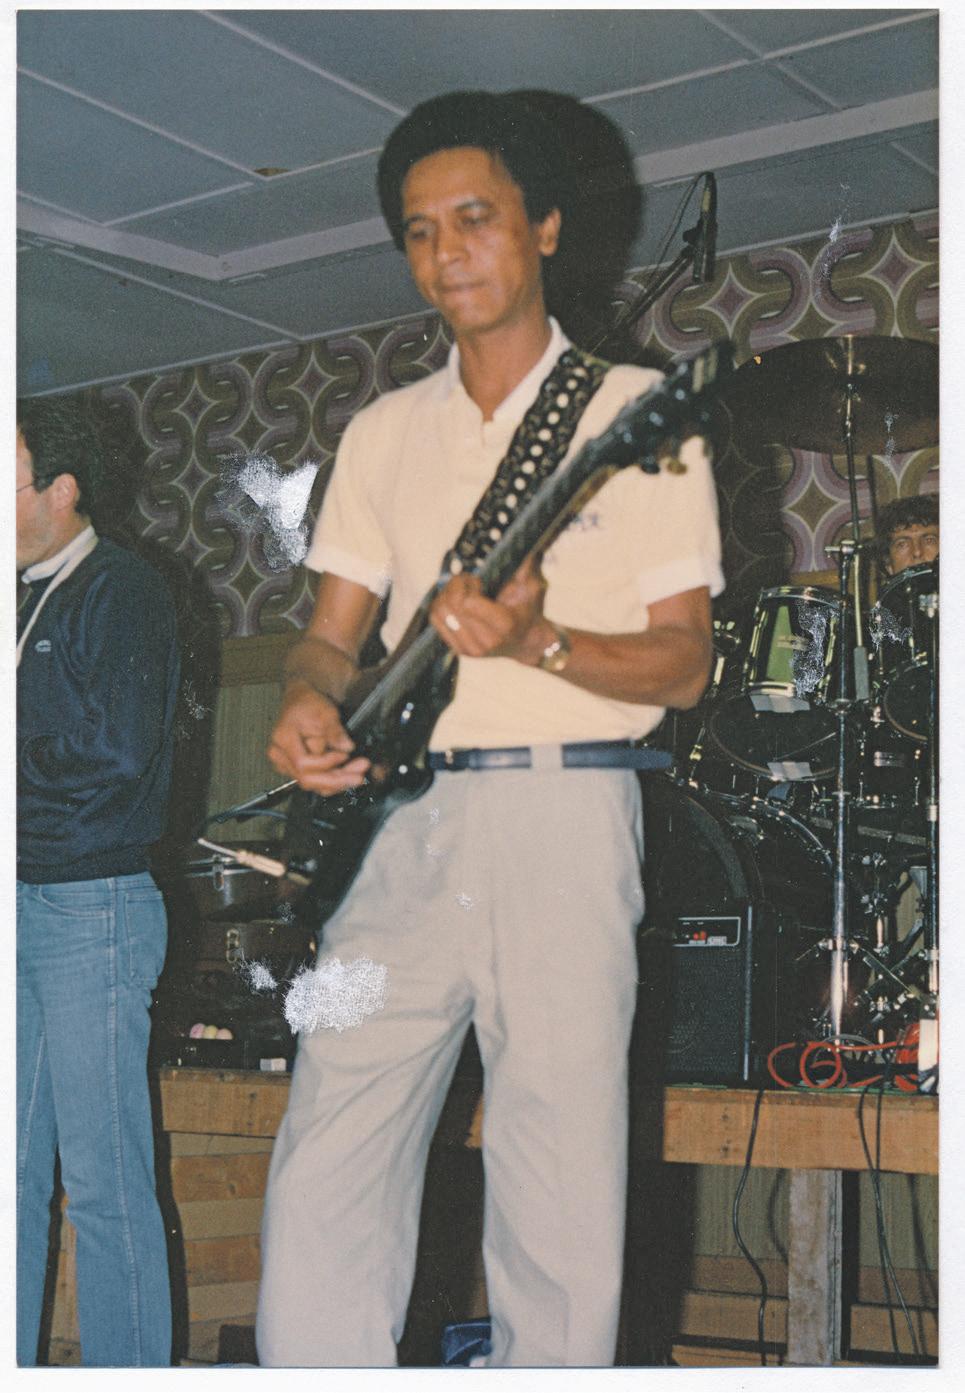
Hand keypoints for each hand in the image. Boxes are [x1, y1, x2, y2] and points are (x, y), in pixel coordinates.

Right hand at [267, 680, 370, 793]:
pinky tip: (351, 773)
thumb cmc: (308, 704)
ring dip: (339, 782)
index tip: (344, 755)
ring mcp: (287, 765)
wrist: (301, 703)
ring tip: (359, 772)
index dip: (326, 763)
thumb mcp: (325, 711)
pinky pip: (316, 782)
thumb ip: (335, 730)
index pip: (302, 763)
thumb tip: (347, 746)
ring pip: (313, 784)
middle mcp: (280, 755)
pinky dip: (335, 780)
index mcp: (283, 738)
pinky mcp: (297, 770)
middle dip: (336, 780)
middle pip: (307, 779)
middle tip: (359, 775)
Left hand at [428, 557, 555, 664]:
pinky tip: (455, 601)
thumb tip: (520, 546)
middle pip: (452, 605)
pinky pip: (436, 620)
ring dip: (447, 594)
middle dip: (456, 585)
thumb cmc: (527, 611)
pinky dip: (441, 605)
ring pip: (440, 612)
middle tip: (468, 582)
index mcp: (503, 625)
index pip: (467, 602)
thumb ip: (525, 568)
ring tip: (462, 591)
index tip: (480, 581)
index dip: (469, 584)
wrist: (526, 642)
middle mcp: (485, 641)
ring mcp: (470, 649)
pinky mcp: (459, 649)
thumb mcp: (532, 587)